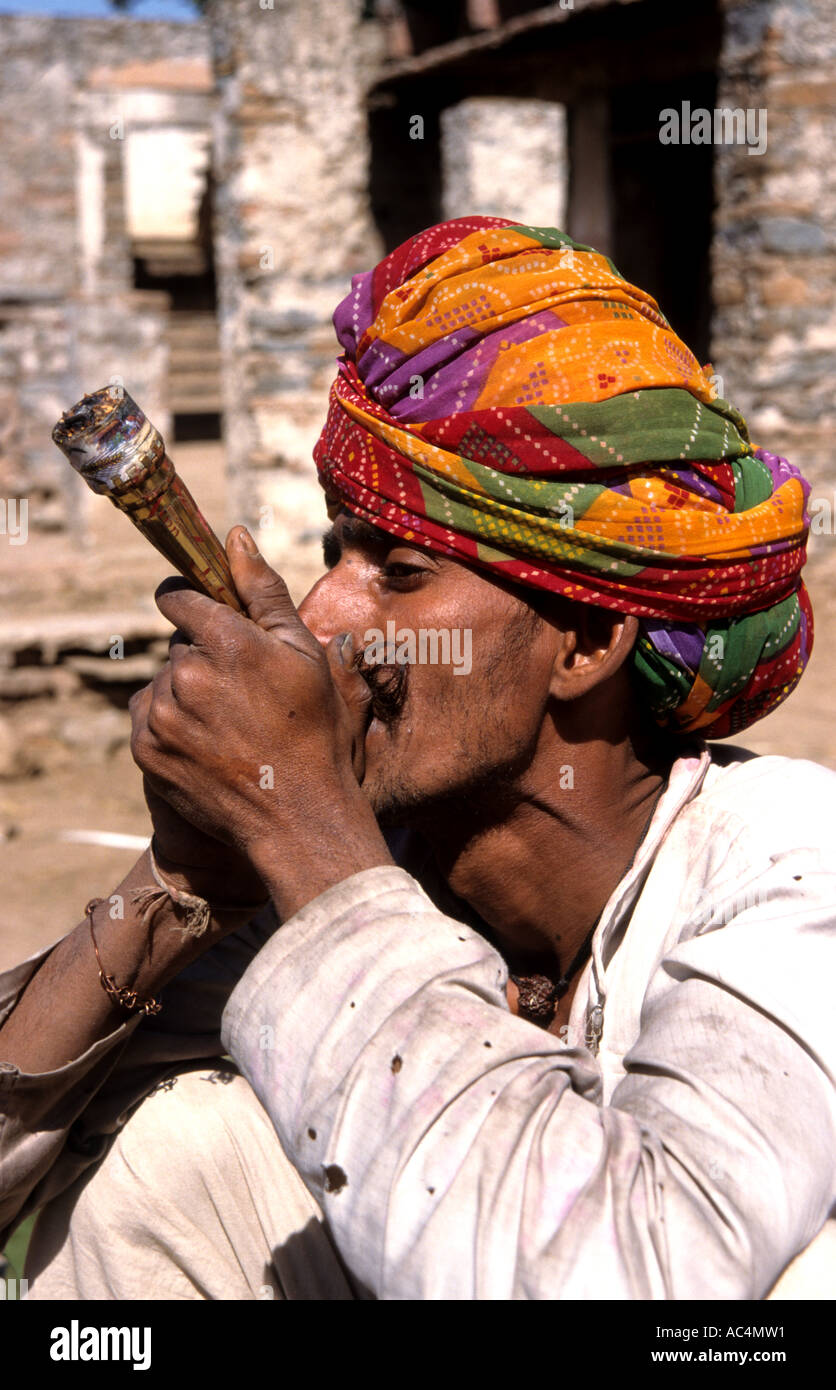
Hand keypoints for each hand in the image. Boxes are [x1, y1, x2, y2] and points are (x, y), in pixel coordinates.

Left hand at [129, 527, 389, 914]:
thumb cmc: (316, 736)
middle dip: (204, 658)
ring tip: (231, 726)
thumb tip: (235, 536)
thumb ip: (265, 592)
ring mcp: (162, 715)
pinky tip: (210, 745)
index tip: (204, 616)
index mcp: (228, 642)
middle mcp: (187, 674)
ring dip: (188, 693)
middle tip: (244, 696)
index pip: (180, 599)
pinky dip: (171, 725)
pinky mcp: (146, 749)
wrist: (298, 819)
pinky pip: (149, 716)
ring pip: (164, 681)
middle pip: (179, 645)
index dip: (193, 605)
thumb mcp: (306, 657)